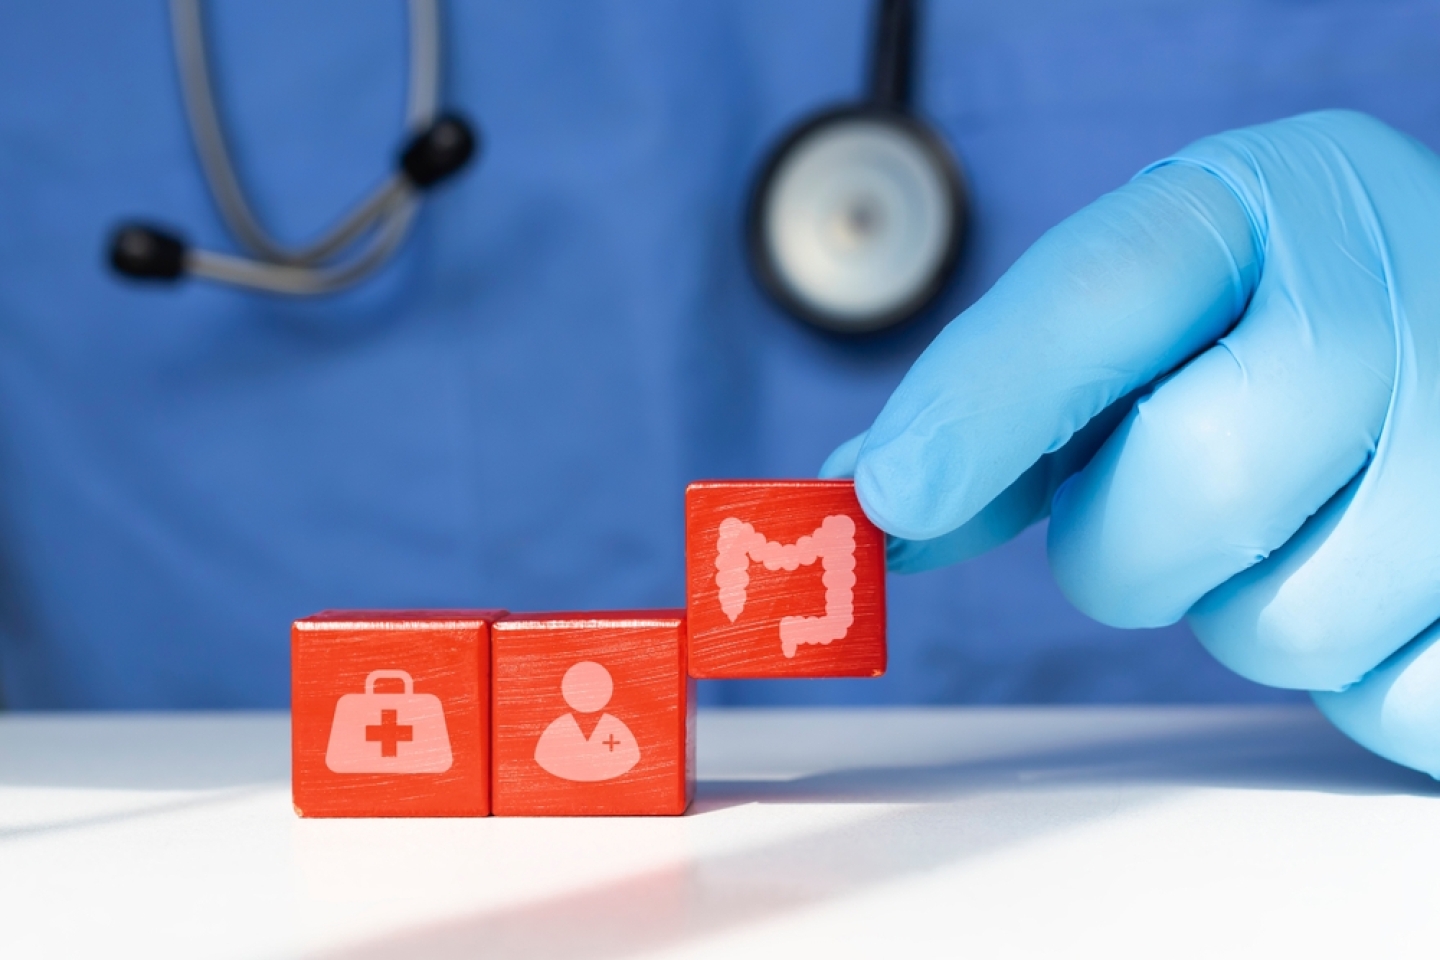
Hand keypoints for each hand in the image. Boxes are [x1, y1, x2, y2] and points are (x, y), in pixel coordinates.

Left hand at [822, 111, 1439, 777]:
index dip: (984, 404)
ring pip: (1284, 626)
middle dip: (1124, 544)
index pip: (1103, 293)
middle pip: (1197, 486)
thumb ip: (1013, 396)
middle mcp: (1407, 294)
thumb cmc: (1280, 323)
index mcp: (1270, 205)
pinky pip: (1388, 703)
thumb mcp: (1157, 311)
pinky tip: (1373, 581)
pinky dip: (1351, 678)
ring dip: (1242, 612)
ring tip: (1296, 526)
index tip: (891, 499)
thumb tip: (876, 491)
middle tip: (1157, 508)